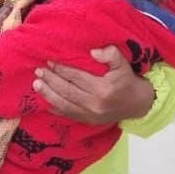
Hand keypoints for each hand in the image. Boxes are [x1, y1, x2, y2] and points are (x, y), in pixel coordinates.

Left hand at [32, 45, 154, 124]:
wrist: (138, 104)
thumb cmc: (127, 81)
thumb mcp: (123, 64)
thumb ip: (111, 54)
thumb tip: (93, 52)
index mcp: (103, 89)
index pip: (77, 77)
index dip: (62, 69)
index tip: (49, 61)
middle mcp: (94, 104)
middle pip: (67, 91)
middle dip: (51, 81)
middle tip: (38, 71)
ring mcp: (90, 115)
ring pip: (64, 105)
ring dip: (48, 94)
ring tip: (36, 84)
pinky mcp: (88, 122)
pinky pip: (68, 115)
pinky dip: (55, 109)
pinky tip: (44, 102)